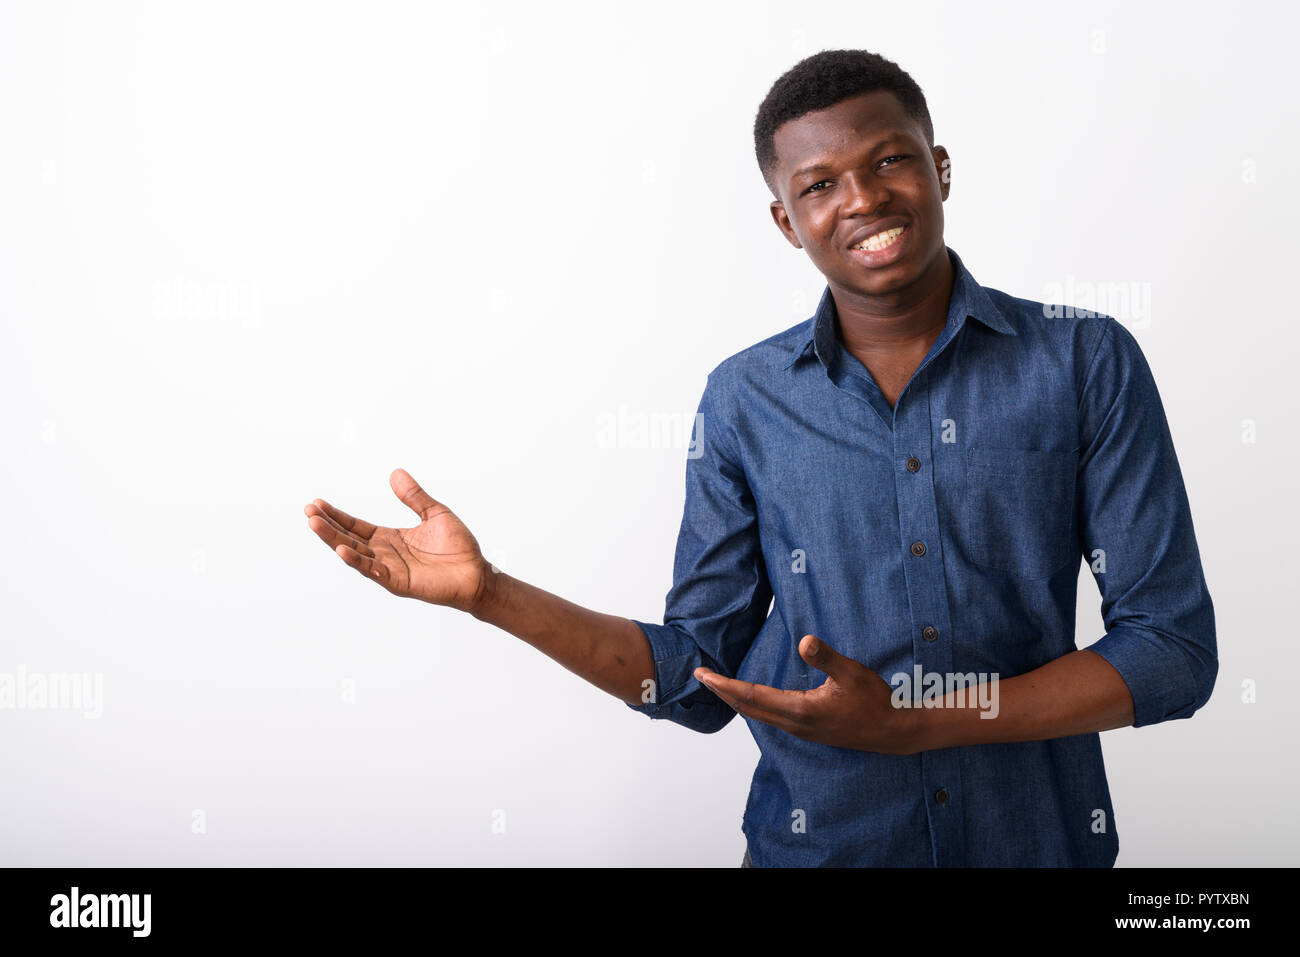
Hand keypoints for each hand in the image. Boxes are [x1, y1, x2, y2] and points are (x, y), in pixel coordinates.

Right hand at [305, 468, 489, 612]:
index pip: (356, 526)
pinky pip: (373, 572)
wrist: (477, 573)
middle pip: (348, 538)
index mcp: (390, 538)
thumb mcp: (434, 513)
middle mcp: (384, 554)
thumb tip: (395, 473)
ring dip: (333, 540)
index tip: (316, 503)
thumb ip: (414, 496)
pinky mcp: (399, 583)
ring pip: (354, 554)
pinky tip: (341, 549)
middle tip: (308, 511)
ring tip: (314, 525)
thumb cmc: (458, 547)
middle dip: (328, 526)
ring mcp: (389, 569)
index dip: (337, 515)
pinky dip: (356, 561)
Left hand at [694, 635, 919, 754]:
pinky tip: (753, 699)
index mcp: (799, 709)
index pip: (751, 696)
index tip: (703, 675)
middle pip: (748, 708)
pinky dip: (753, 706)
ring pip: (758, 715)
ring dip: (736, 700)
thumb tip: (805, 640)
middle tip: (701, 677)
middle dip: (723, 692)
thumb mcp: (852, 672)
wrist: (893, 732)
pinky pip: (770, 718)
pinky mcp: (808, 730)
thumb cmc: (874, 700)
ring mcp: (801, 730)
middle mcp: (795, 723)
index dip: (724, 685)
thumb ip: (826, 657)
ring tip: (720, 686)